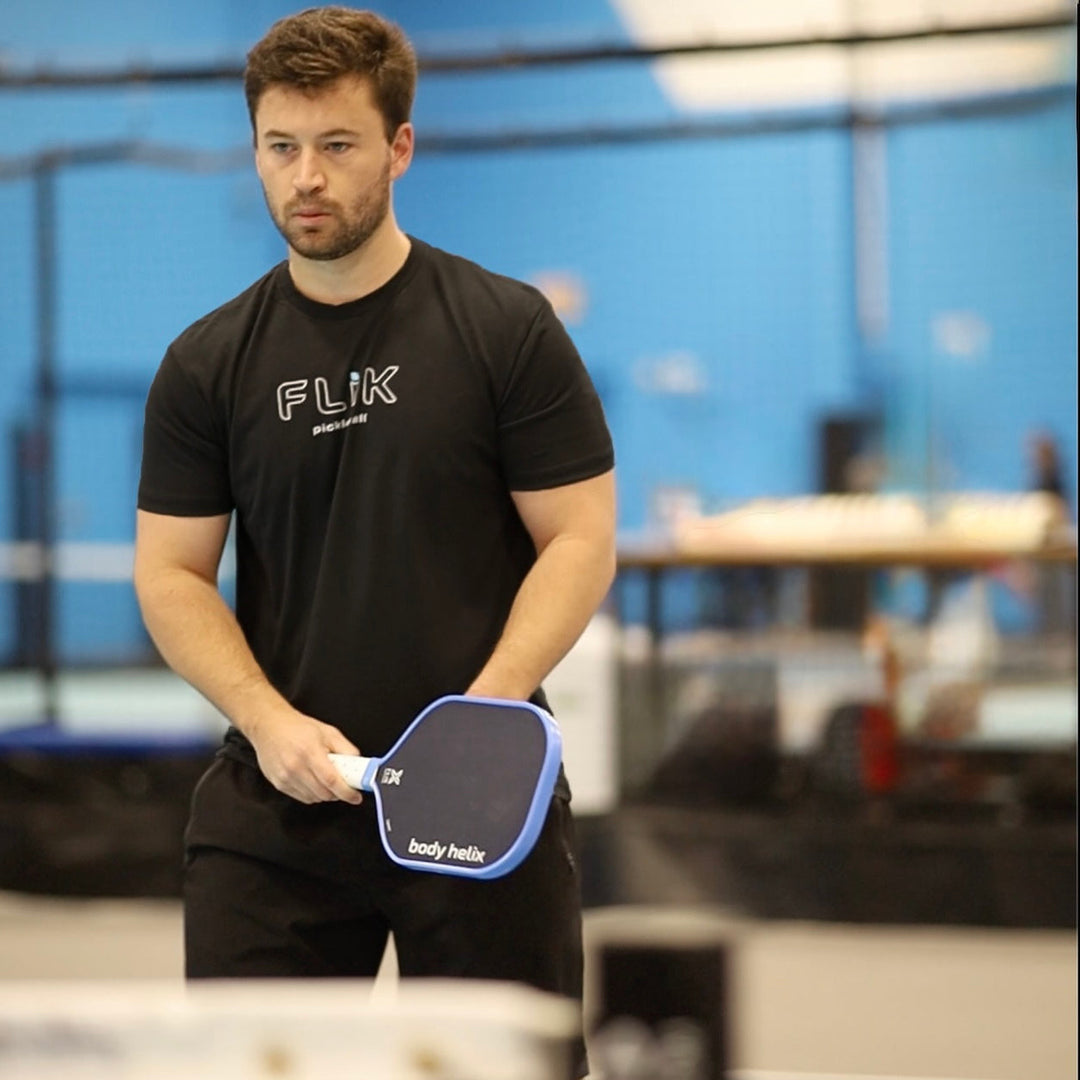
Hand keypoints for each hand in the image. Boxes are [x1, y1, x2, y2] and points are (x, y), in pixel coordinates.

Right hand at [246, 706, 363, 804]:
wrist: (269, 725)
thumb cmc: (298, 727)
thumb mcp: (328, 732)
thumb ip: (345, 749)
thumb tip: (358, 764)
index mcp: (310, 752)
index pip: (332, 780)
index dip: (347, 792)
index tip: (356, 796)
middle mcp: (296, 767)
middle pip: (324, 793)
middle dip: (338, 793)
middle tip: (343, 785)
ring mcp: (285, 777)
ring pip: (314, 798)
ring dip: (325, 794)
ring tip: (326, 780)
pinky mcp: (278, 784)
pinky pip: (302, 797)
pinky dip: (312, 794)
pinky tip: (313, 781)